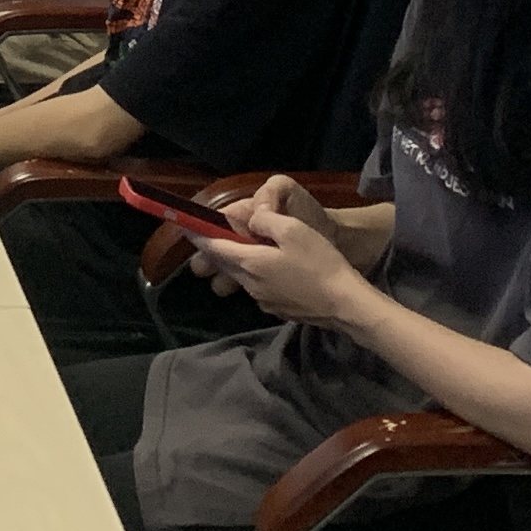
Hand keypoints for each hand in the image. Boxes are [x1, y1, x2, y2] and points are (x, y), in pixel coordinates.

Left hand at [197, 184, 370, 321]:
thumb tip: (251, 221)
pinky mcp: (277, 309)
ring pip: (242, 276)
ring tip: (249, 247)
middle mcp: (250, 285)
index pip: (213, 248)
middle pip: (225, 264)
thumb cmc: (319, 263)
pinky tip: (275, 268)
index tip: (186, 225)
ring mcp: (263, 301)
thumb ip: (265, 221)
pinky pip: (258, 287)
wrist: (344, 305)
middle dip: (215, 249)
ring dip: (238, 262)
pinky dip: (257, 274)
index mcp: (250, 263)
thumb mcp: (293, 230)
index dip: (198, 235)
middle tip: (211, 234)